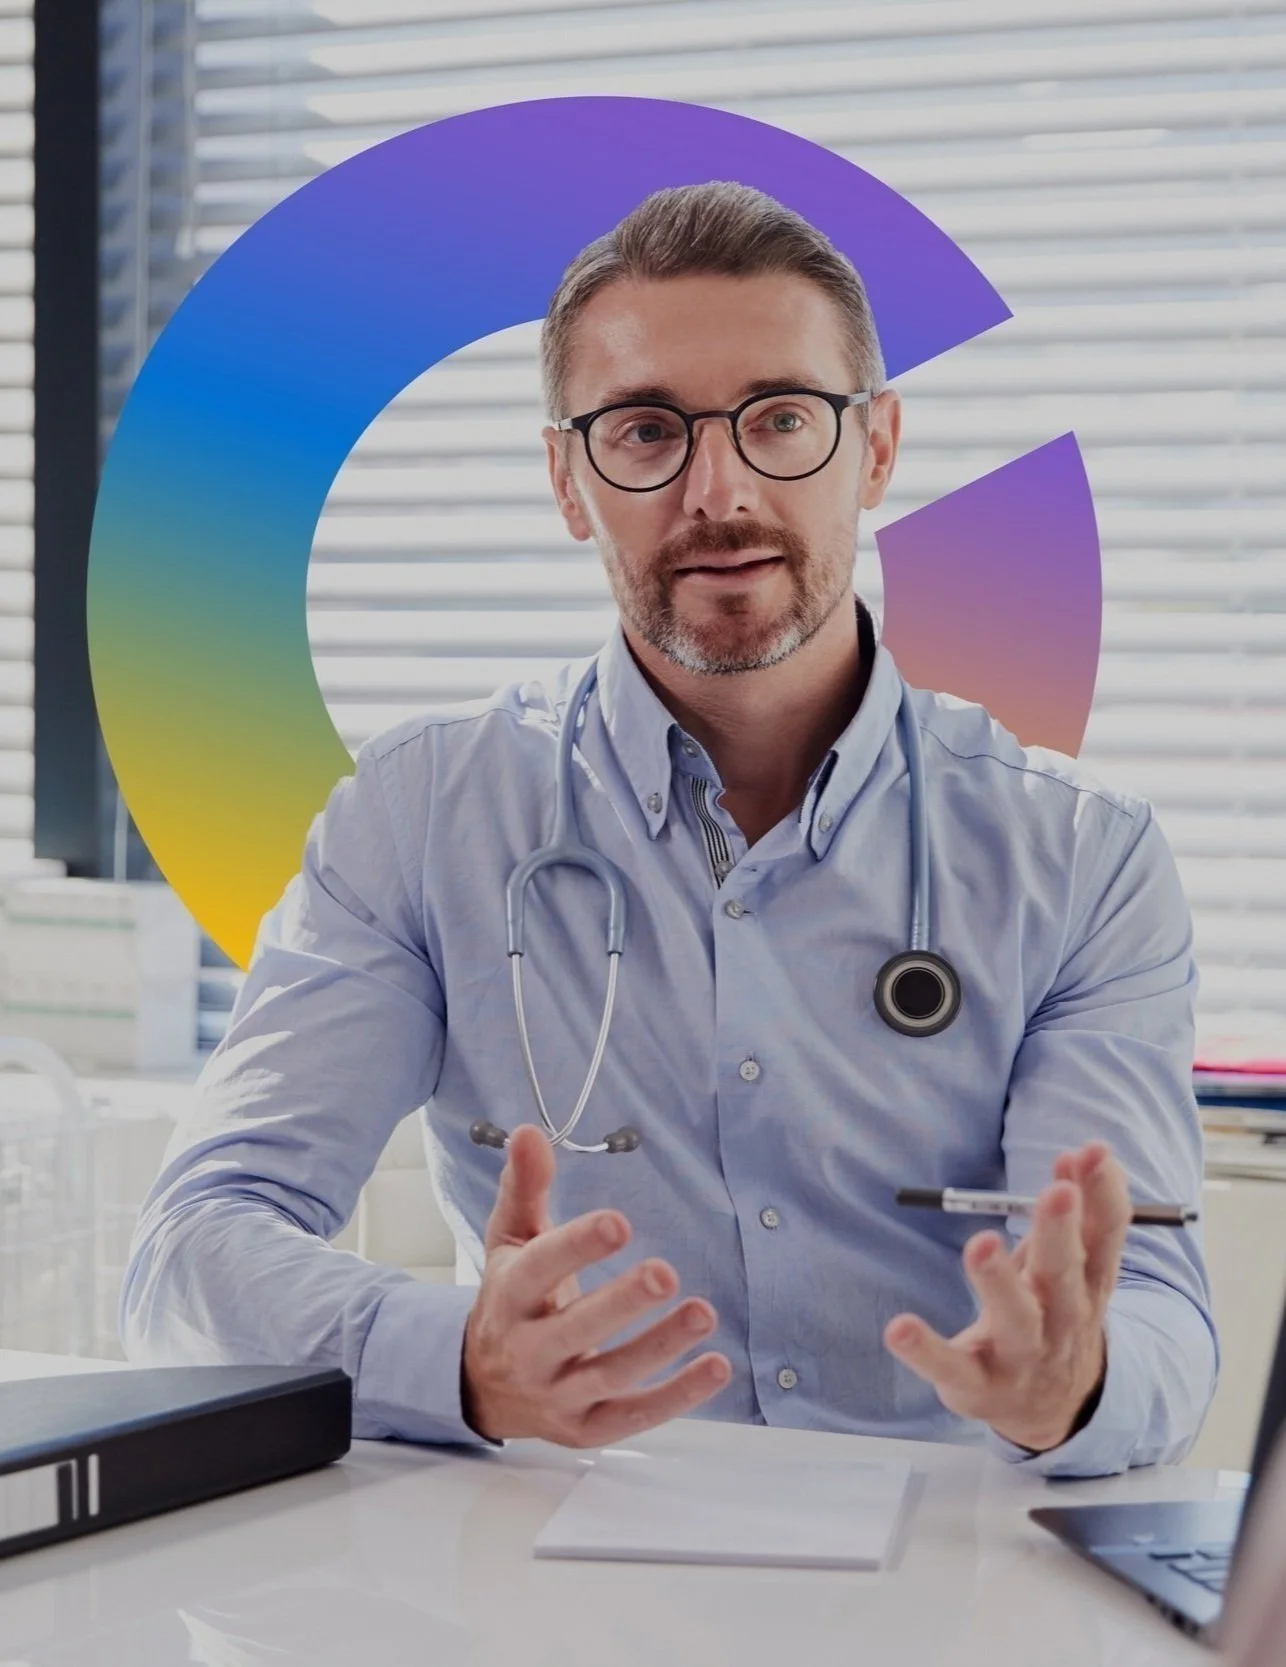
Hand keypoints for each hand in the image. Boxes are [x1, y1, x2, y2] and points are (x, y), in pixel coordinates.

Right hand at [461, 1124, 731, 1445]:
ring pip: (610, 1375)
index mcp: (508, 1297)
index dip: (576, 1248)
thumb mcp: (510, 1239)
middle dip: (621, 1304)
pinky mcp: (584, 1428)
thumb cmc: (509, 1299)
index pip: (537, 1271)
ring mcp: (556, 1395)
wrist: (480, 1385)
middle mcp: (527, 1351)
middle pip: (575, 1330)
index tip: (618, 1223)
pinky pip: (632, 1416)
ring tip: (703, 1313)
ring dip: (660, 1346)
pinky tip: (716, 1366)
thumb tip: (530, 1131)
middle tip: (665, 1274)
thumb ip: (525, 1187)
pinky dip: (677, 1395)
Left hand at [882, 1141, 1130, 1451]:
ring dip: (999, 1281)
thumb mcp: (1073, 1269)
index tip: (1095, 1151)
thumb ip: (1076, 1215)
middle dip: (1060, 1232)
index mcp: (1087, 1285)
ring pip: (1016, 1319)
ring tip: (981, 1244)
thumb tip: (1074, 1154)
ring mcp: (1022, 1356)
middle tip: (1058, 1192)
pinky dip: (925, 1349)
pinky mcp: (979, 1386)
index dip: (1103, 1194)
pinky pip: (951, 1366)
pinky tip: (899, 1328)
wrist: (1056, 1409)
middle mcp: (1062, 1320)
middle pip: (1064, 1273)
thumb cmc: (1056, 1315)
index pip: (1104, 1236)